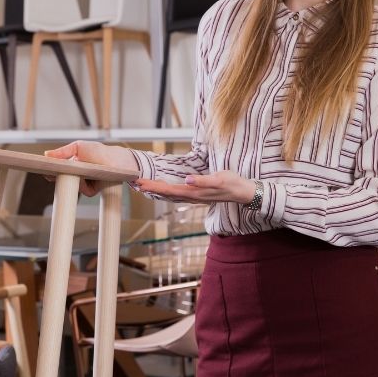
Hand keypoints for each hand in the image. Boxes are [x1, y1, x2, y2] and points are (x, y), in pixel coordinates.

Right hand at [43, 141, 139, 196]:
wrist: (118, 161)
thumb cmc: (100, 152)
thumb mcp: (79, 147)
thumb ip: (63, 151)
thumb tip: (46, 154)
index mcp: (72, 163)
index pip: (58, 170)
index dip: (51, 171)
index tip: (45, 171)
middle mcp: (77, 174)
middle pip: (62, 180)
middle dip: (56, 178)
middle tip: (52, 175)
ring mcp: (84, 183)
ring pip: (72, 186)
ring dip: (75, 179)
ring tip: (80, 171)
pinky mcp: (92, 190)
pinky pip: (84, 191)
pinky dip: (84, 185)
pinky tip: (88, 177)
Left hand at [134, 170, 255, 204]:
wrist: (243, 193)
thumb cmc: (232, 184)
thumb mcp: (220, 179)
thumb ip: (203, 181)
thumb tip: (187, 180)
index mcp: (194, 192)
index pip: (169, 190)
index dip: (154, 186)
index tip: (140, 182)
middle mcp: (191, 196)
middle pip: (166, 193)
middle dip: (150, 188)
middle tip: (134, 182)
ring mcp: (193, 197)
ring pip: (170, 195)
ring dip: (156, 190)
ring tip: (143, 186)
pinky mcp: (197, 194)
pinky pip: (176, 193)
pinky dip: (166, 191)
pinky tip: (162, 189)